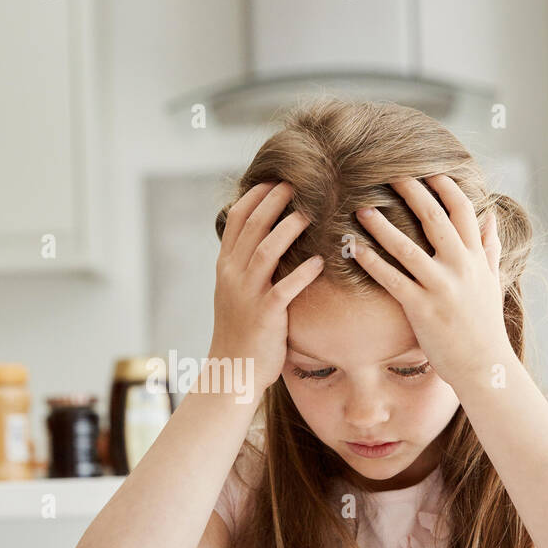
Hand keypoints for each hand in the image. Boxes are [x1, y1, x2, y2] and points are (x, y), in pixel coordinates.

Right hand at [209, 180, 322, 395]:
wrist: (232, 369)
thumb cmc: (241, 328)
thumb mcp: (235, 290)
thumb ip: (247, 263)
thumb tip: (265, 236)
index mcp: (226, 265)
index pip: (237, 219)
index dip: (256, 195)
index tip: (275, 177)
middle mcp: (232, 275)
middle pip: (253, 227)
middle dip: (275, 201)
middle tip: (298, 182)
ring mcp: (247, 294)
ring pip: (266, 250)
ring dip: (289, 228)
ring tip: (312, 212)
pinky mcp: (265, 315)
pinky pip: (285, 288)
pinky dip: (303, 273)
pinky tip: (321, 261)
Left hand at [352, 174, 509, 389]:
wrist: (484, 366)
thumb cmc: (484, 325)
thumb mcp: (493, 280)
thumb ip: (489, 246)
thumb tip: (490, 214)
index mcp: (476, 257)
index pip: (462, 210)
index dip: (444, 186)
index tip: (426, 169)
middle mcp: (460, 267)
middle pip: (434, 218)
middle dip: (411, 192)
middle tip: (388, 173)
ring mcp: (440, 287)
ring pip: (407, 246)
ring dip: (381, 225)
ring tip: (361, 208)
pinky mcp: (421, 308)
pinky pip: (391, 278)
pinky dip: (371, 261)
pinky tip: (353, 248)